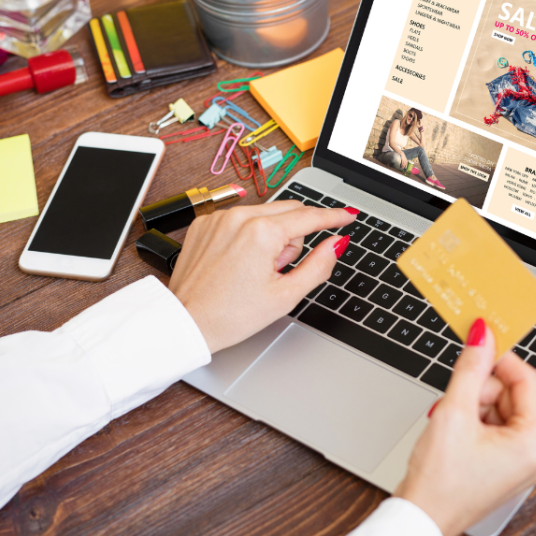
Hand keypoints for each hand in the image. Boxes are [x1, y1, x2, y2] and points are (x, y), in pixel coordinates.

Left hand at [169, 201, 355, 352]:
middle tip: (281, 269)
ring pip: (265, 214)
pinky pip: (239, 219)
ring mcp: (219, 218)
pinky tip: (238, 262)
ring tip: (255, 270)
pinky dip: (246, 235)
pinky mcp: (204, 224)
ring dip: (270, 236)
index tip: (348, 215)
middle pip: (289, 212)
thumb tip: (337, 243)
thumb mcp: (286, 295)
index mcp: (262, 232)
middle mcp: (239, 217)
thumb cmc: (231, 315)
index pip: (310, 217)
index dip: (334, 217)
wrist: (187, 322)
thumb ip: (318, 265)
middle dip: (294, 237)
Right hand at [394, 320, 535, 535]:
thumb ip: (471, 367)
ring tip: (451, 425)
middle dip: (480, 392)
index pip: (526, 379)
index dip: (498, 359)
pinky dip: (472, 422)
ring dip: (472, 407)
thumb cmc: (440, 481)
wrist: (420, 520)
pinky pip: (495, 426)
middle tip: (455, 404)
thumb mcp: (455, 411)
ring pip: (500, 408)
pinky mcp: (507, 465)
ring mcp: (523, 461)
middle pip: (512, 394)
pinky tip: (454, 435)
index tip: (478, 343)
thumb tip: (483, 335)